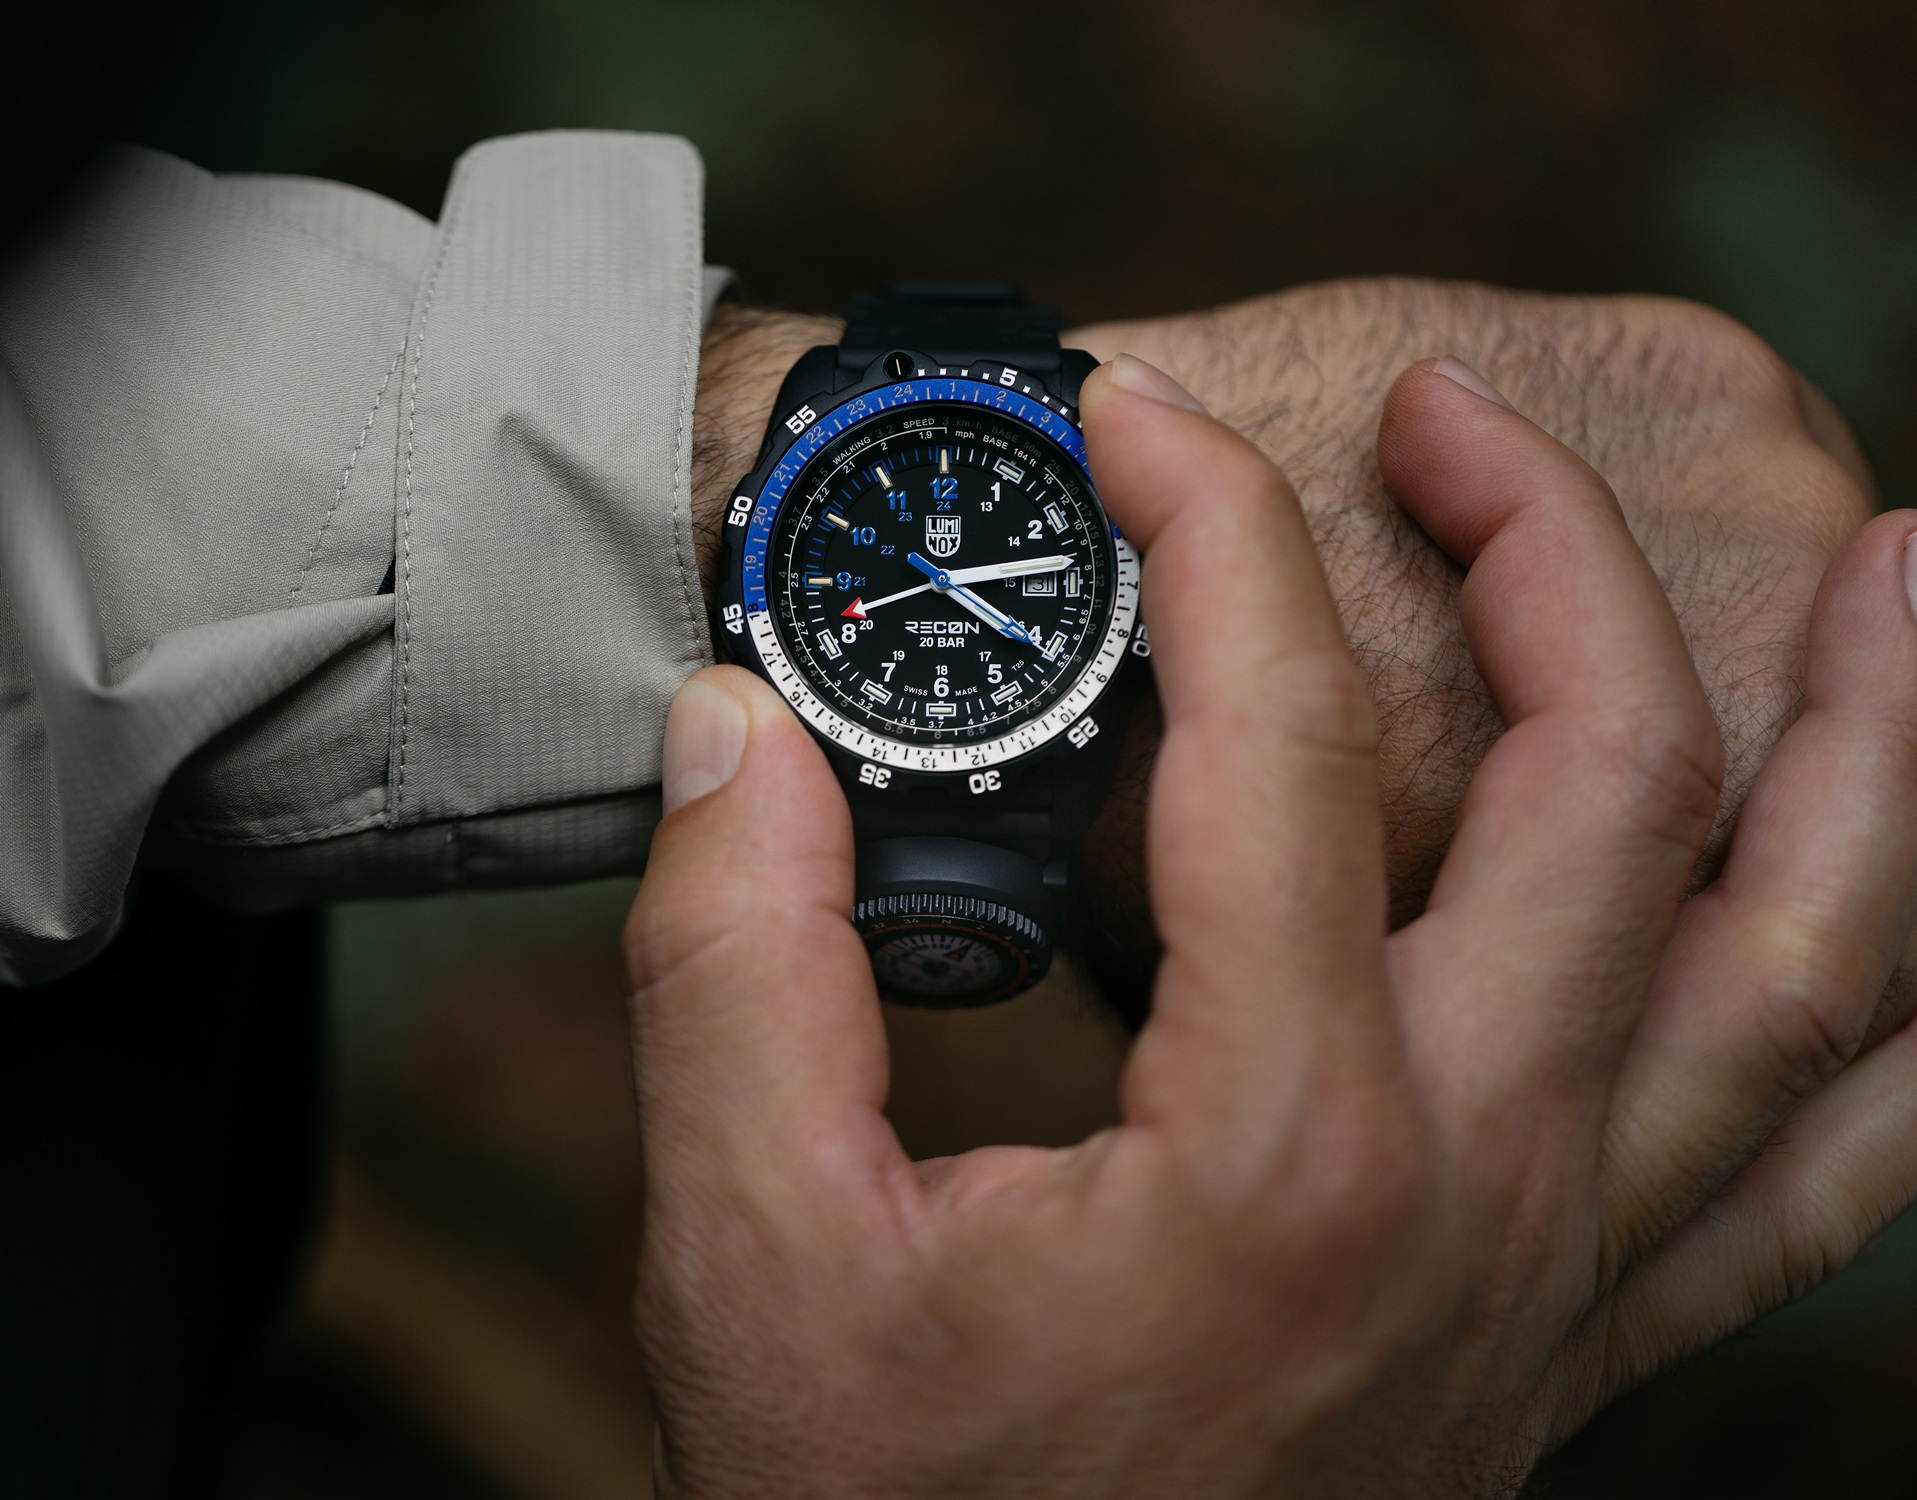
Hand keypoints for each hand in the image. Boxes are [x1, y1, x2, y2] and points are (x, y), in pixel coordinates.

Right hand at [632, 358, 1916, 1494]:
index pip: (1284, 744)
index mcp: (1280, 1150)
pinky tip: (1900, 913)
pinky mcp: (1580, 1332)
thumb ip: (732, 963)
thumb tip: (737, 729)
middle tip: (1458, 423)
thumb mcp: (748, 1251)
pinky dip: (1884, 1018)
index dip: (1209, 535)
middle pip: (1618, 791)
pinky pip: (1820, 1173)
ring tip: (1884, 568)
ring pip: (1810, 970)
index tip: (1132, 425)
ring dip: (1867, 749)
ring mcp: (1567, 1270)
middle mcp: (1479, 1194)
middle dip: (1549, 553)